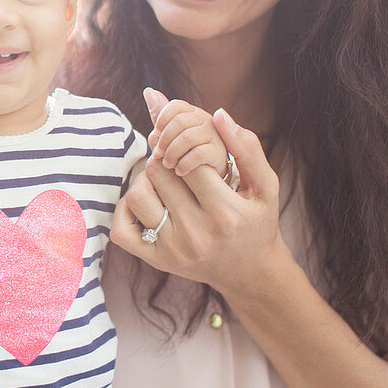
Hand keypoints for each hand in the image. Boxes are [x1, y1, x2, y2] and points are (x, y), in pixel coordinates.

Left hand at [111, 102, 284, 296]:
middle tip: (174, 163)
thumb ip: (247, 148)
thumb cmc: (257, 222)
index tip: (190, 154)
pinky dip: (126, 209)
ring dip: (146, 180)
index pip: (189, 159)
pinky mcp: (156, 261)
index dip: (185, 148)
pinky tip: (148, 203)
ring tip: (163, 182)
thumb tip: (219, 114)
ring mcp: (173, 249)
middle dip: (164, 159)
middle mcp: (197, 233)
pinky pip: (122, 228)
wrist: (250, 273)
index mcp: (225, 212)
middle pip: (159, 172)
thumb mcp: (266, 186)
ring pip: (138, 194)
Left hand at [144, 87, 227, 177]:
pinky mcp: (219, 152)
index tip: (155, 135)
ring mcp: (214, 135)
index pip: (175, 106)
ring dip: (172, 154)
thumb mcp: (172, 133)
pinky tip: (180, 171)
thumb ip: (160, 114)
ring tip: (168, 164)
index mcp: (193, 112)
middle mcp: (206, 119)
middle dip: (164, 140)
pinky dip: (184, 164)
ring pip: (187, 138)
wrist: (210, 173)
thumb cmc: (186, 151)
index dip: (161, 120)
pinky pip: (197, 154)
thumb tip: (148, 91)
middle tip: (158, 155)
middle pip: (180, 122)